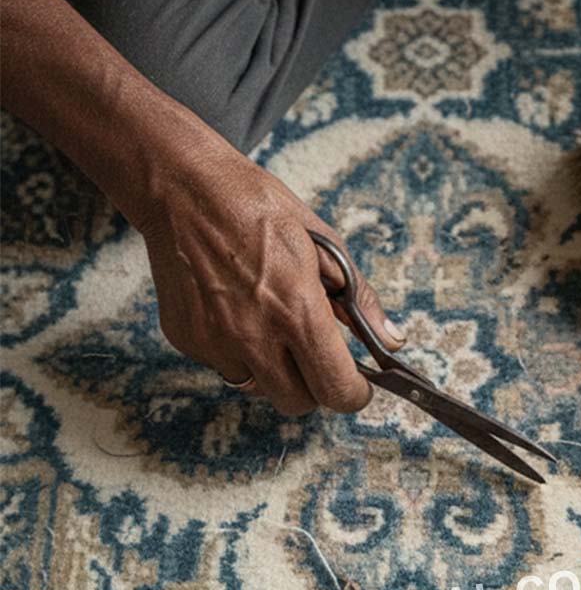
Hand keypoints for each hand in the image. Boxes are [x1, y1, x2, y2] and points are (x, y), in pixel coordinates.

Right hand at [137, 139, 404, 415]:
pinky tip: (237, 312)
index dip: (353, 393)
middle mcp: (254, 335)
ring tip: (273, 326)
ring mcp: (215, 342)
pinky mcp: (186, 339)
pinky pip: (225, 366)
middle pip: (297, 402)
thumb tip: (391, 341)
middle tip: (317, 356)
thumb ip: (360, 300)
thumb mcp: (324, 242)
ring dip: (275, 372)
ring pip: (259, 388)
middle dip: (315, 387)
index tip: (357, 384)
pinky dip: (238, 352)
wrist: (181, 187)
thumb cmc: (256, 208)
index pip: (335, 389)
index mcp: (296, 310)